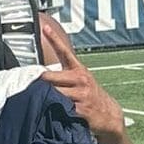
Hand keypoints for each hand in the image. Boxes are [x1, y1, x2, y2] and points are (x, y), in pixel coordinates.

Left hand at [37, 17, 125, 138]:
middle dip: (40, 83)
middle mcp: (80, 79)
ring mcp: (81, 94)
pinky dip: (54, 110)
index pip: (64, 52)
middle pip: (50, 77)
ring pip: (53, 93)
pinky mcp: (81, 109)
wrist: (108, 115)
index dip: (54, 39)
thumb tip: (40, 76)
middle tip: (34, 87)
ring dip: (45, 98)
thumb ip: (63, 76)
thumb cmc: (88, 96)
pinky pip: (61, 108)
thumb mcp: (80, 81)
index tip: (45, 28)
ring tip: (43, 101)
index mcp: (78, 70)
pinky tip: (54, 112)